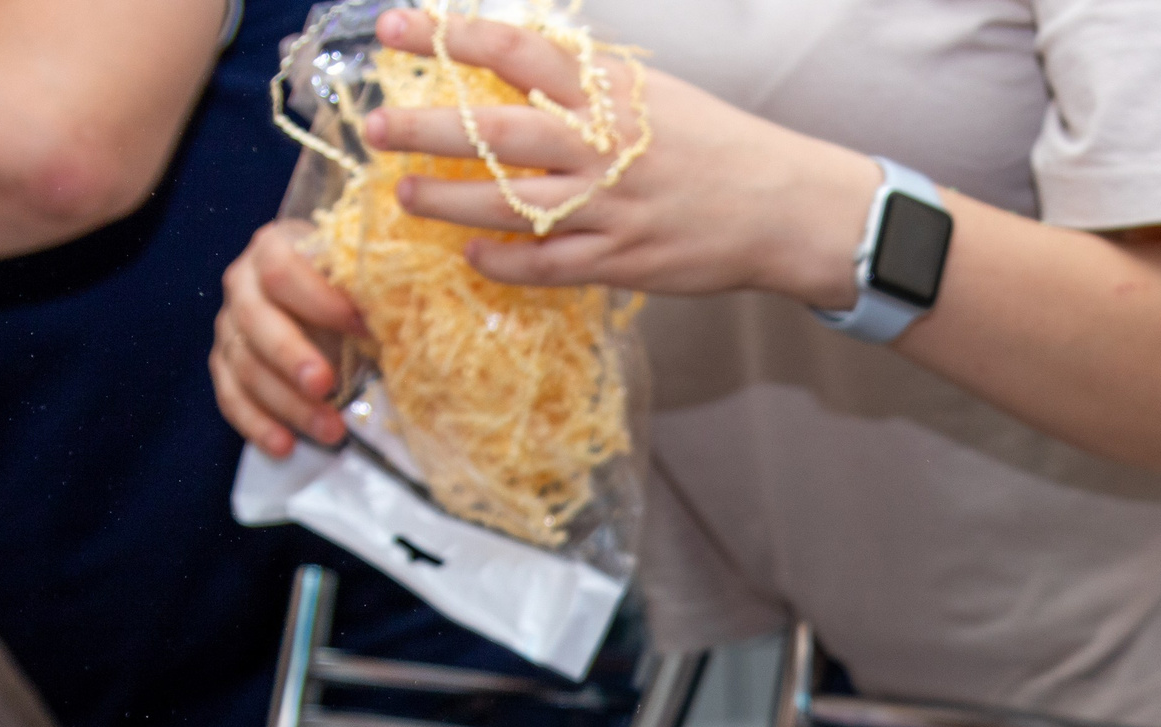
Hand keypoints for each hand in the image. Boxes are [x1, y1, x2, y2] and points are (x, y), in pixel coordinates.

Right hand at [210, 218, 364, 456]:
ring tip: (330, 430)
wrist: (316, 292)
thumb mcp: (360, 281)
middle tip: (326, 385)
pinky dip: (257, 424)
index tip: (362, 326)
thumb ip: (373, 294)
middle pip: (256, 320)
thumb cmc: (344, 286)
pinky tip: (285, 445)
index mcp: (274, 248)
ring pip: (246, 366)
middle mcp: (242, 284)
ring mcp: (229, 326)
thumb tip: (403, 323)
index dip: (320, 300)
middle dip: (292, 356)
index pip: (282, 270)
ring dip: (287, 403)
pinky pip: (231, 397)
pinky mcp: (225, 365)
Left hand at [360, 8, 872, 305]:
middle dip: (427, 128)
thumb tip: (515, 67)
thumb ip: (586, 83)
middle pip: (497, 132)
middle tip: (375, 127)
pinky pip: (546, 265)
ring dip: (448, 202)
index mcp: (611, 91)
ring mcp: (610, 207)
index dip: (450, 35)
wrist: (784, 206)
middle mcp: (604, 145)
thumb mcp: (653, 93)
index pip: (517, 50)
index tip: (394, 27)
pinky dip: (503, 262)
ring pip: (509, 205)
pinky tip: (473, 256)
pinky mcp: (622, 260)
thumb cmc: (718, 145)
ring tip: (406, 196)